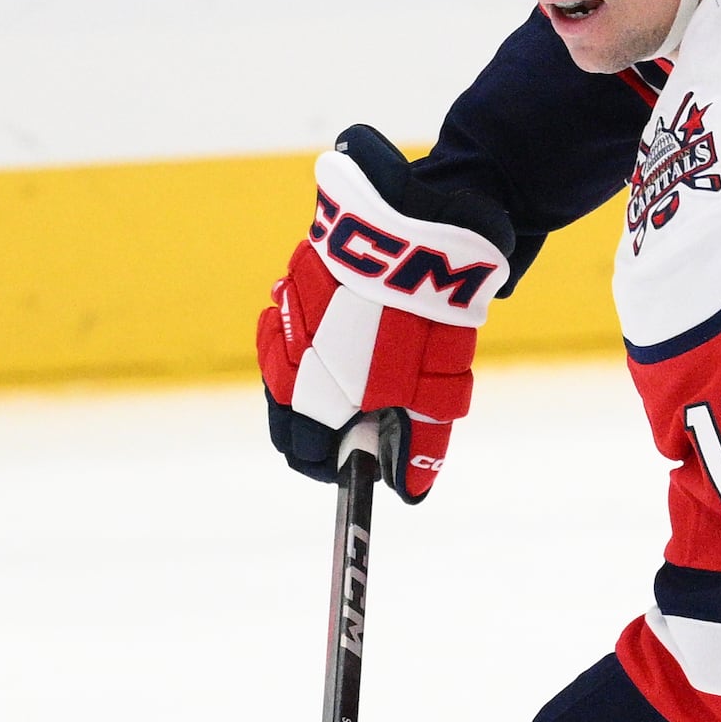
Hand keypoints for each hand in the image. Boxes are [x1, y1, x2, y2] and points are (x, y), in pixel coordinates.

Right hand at [256, 126, 518, 502]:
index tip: (352, 462)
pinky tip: (349, 324)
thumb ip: (419, 445)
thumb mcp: (435, 394)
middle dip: (319, 421)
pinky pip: (295, 313)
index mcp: (315, 396)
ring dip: (315, 373)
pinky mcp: (297, 271)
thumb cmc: (426, 323)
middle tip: (359, 418)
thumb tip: (410, 489)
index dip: (327, 464)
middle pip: (285, 409)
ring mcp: (287, 310)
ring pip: (286, 360)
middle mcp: (288, 356)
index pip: (301, 451)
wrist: (422, 231)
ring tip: (358, 369)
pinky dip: (316, 329)